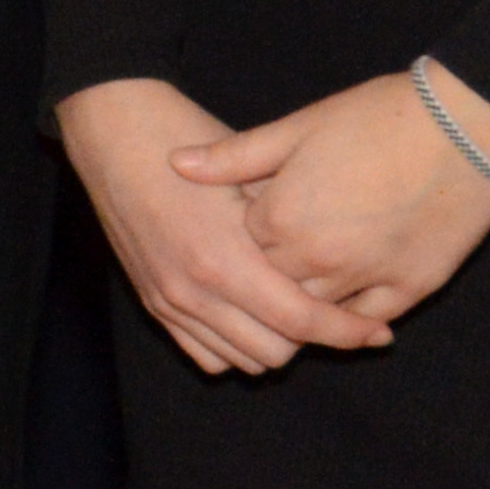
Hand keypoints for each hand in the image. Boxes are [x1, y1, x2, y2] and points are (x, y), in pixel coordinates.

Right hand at [55, 76, 383, 374]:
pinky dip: (235, 345)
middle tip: (332, 309)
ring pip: (241, 360)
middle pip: (276, 352)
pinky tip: (252, 315)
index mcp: (222, 257)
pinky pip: (206, 354)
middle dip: (311, 337)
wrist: (112, 128)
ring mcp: (168, 300)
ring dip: (273, 342)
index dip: (347, 332)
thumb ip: (290, 226)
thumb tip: (344, 262)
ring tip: (293, 310)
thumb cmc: (182, 135)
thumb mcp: (249, 171)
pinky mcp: (152, 302)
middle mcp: (192, 290)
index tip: (378, 333)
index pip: (300, 321)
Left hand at [174, 63, 489, 328]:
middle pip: (272, 285)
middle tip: (278, 252)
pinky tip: (348, 309)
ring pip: (316, 311)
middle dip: (269, 271)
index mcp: (281, 218)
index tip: (254, 216)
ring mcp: (365, 278)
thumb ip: (235, 156)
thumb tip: (176, 164)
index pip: (243, 245)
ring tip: (310, 276)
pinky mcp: (412, 288)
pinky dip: (354, 319)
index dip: (248, 229)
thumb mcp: (300, 126)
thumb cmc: (379, 116)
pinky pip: (368, 319)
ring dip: (307, 300)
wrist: (465, 125)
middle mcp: (317, 259)